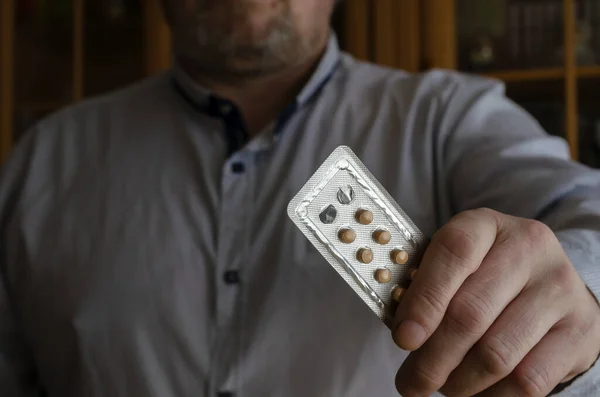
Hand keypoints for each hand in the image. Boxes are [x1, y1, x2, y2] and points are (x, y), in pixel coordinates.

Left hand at [392, 208, 599, 395]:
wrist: (549, 284)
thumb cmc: (483, 274)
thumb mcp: (455, 265)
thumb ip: (427, 287)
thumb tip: (405, 334)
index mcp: (486, 225)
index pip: (454, 254)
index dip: (424, 300)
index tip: (404, 339)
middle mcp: (529, 248)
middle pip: (471, 313)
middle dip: (432, 357)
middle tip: (411, 382)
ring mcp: (560, 289)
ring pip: (497, 353)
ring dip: (460, 381)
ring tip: (442, 386)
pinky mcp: (579, 331)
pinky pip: (528, 380)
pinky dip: (493, 395)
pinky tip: (475, 391)